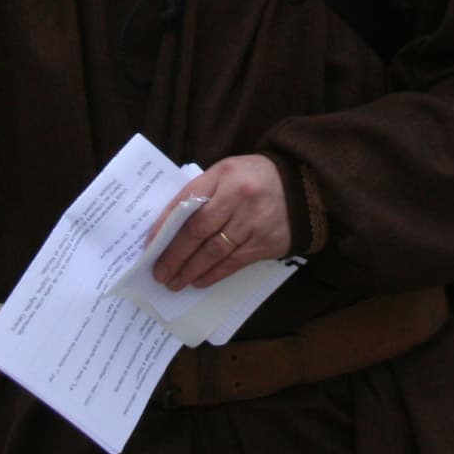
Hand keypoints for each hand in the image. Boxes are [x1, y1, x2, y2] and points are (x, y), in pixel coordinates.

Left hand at [148, 154, 290, 291]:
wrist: (303, 186)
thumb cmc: (253, 177)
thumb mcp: (225, 171)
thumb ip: (200, 191)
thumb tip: (169, 224)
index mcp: (225, 176)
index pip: (188, 203)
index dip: (166, 226)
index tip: (150, 245)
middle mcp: (239, 199)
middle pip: (199, 232)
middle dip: (175, 256)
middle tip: (159, 273)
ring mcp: (255, 223)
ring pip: (215, 252)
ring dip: (191, 270)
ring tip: (175, 282)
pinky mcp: (266, 244)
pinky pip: (234, 263)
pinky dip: (214, 274)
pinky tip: (199, 281)